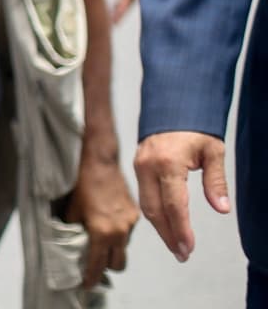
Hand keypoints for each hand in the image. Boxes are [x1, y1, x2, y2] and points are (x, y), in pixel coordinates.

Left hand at [68, 153, 137, 287]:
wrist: (101, 161)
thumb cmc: (82, 183)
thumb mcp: (72, 209)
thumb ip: (73, 229)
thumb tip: (72, 243)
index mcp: (103, 231)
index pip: (97, 263)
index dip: (91, 276)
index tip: (86, 284)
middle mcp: (120, 231)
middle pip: (117, 263)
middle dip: (105, 267)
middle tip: (93, 264)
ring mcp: (130, 223)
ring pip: (123, 248)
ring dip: (112, 250)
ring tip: (99, 243)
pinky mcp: (135, 215)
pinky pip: (127, 233)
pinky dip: (118, 235)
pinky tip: (107, 225)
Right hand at [135, 131, 229, 262]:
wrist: (173, 105)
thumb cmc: (195, 127)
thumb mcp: (213, 151)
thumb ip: (216, 181)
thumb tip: (222, 208)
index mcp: (167, 163)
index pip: (174, 205)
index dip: (181, 230)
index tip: (189, 248)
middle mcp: (148, 166)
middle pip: (155, 210)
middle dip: (168, 235)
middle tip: (182, 254)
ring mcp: (139, 166)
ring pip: (146, 206)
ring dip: (160, 228)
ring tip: (176, 245)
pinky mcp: (137, 166)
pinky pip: (143, 195)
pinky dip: (154, 213)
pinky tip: (165, 224)